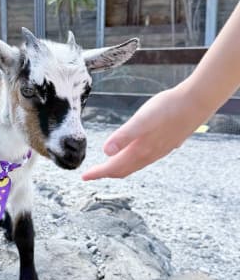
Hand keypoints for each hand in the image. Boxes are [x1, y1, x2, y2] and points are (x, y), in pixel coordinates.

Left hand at [81, 84, 209, 180]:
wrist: (195, 103)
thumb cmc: (167, 108)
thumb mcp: (142, 120)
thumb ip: (124, 136)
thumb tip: (106, 152)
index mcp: (141, 150)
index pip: (115, 167)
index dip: (98, 173)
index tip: (83, 176)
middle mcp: (150, 154)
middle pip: (123, 169)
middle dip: (106, 173)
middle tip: (91, 174)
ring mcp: (159, 150)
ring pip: (134, 165)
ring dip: (119, 167)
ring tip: (107, 165)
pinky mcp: (165, 143)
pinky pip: (144, 158)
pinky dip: (131, 160)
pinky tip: (130, 153)